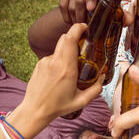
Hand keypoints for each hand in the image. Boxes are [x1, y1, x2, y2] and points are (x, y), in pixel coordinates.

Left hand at [9, 23, 102, 138]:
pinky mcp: (39, 64)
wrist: (35, 110)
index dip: (77, 29)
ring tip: (69, 72)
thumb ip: (95, 90)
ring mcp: (45, 62)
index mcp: (67, 69)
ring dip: (66, 54)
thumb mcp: (80, 101)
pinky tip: (58, 77)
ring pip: (59, 50)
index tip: (84, 27)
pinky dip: (58, 62)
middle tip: (82, 44)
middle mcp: (55, 62)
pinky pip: (52, 58)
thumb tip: (102, 80)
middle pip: (65, 38)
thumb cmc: (58, 107)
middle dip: (74, 37)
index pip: (70, 39)